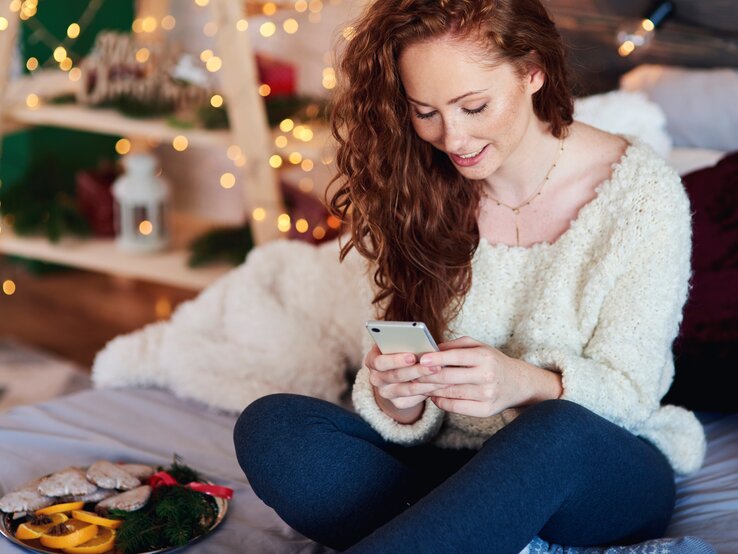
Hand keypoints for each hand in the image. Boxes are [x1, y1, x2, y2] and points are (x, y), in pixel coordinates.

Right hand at [365, 344, 445, 411]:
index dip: (396, 360)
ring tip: (442, 375)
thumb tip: (424, 345)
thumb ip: (405, 344)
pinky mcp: (397, 403)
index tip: (412, 356)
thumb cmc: (399, 350)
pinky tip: (441, 384)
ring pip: (408, 389)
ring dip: (427, 382)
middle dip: (417, 371)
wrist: (397, 371)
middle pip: (396, 376)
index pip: (380, 362)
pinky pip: (414, 399)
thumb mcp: (397, 344)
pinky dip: (428, 391)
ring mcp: (385, 393)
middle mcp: (375, 379)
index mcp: (372, 360)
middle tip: (435, 366)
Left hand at [415, 336, 561, 416]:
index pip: (457, 357)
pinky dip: (441, 402)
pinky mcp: (485, 411)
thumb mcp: (480, 347)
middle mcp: (487, 376)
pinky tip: (433, 396)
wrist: (518, 384)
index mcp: (485, 357)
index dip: (437, 358)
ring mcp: (486, 395)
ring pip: (450, 393)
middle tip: (411, 374)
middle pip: (449, 377)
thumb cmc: (493, 361)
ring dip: (431, 389)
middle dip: (427, 376)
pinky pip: (456, 407)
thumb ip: (456, 345)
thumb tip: (433, 348)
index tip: (421, 359)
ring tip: (418, 384)